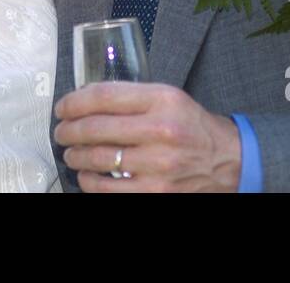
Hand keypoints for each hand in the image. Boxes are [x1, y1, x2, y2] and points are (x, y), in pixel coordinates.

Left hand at [54, 82, 240, 192]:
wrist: (228, 160)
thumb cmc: (191, 126)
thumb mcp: (168, 98)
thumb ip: (131, 96)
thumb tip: (84, 99)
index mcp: (163, 99)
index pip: (103, 96)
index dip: (74, 102)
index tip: (63, 107)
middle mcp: (161, 130)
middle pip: (95, 128)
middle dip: (68, 130)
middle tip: (61, 132)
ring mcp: (158, 165)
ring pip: (97, 159)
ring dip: (75, 156)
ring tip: (70, 153)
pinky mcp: (156, 192)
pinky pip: (107, 189)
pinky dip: (89, 182)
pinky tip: (86, 176)